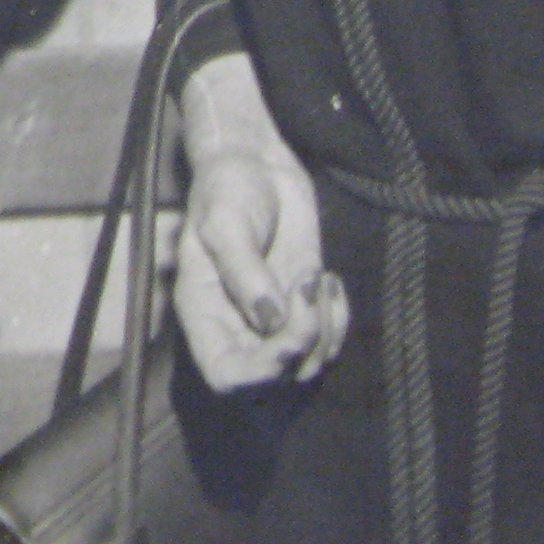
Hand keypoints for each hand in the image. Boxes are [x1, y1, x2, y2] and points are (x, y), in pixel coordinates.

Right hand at [169, 56, 346, 389]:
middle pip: (271, 381)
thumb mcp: (224, 220)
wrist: (256, 162)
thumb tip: (270, 320)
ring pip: (306, 365)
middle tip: (310, 294)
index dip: (260, 372)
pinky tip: (332, 281)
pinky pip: (328, 341)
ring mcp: (272, 320)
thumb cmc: (227, 186)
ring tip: (320, 280)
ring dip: (325, 333)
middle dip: (301, 349)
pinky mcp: (302, 306)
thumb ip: (244, 271)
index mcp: (204, 312)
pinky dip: (339, 321)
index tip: (288, 333)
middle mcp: (236, 325)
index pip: (226, 375)